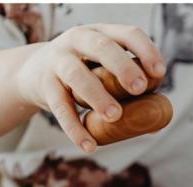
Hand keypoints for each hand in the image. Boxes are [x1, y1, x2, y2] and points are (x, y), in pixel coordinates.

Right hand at [15, 24, 164, 151]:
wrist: (33, 72)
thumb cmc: (83, 72)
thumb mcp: (102, 70)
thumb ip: (127, 90)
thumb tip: (157, 122)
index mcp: (101, 34)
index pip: (127, 34)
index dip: (145, 51)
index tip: (159, 73)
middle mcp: (78, 40)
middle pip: (102, 46)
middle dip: (123, 66)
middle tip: (139, 89)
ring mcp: (58, 61)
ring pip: (77, 74)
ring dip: (97, 95)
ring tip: (114, 116)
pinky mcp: (45, 85)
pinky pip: (60, 107)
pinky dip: (74, 128)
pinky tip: (89, 145)